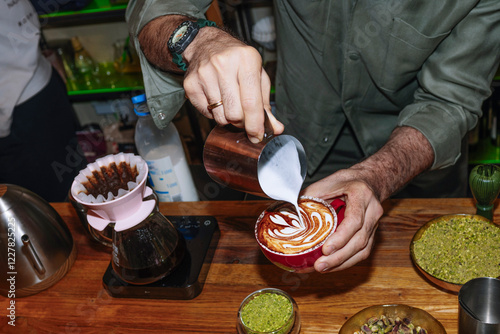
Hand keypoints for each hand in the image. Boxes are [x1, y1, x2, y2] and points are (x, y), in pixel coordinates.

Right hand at [183, 27, 283, 142]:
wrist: (206, 44)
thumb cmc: (237, 61)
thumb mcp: (257, 75)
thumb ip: (265, 104)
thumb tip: (275, 128)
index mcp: (246, 59)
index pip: (251, 102)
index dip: (255, 124)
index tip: (257, 136)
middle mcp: (224, 64)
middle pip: (235, 113)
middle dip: (241, 122)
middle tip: (242, 116)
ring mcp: (204, 74)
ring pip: (220, 116)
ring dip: (227, 117)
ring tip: (229, 104)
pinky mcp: (190, 84)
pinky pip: (206, 113)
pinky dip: (213, 113)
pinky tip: (216, 98)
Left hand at [301, 169, 383, 272]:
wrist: (369, 180)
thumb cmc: (347, 180)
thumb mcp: (328, 181)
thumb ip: (311, 195)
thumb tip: (291, 210)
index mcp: (361, 196)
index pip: (354, 220)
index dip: (341, 238)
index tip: (326, 249)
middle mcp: (372, 212)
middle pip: (360, 240)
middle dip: (339, 257)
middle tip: (320, 266)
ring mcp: (374, 224)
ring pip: (363, 250)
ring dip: (342, 263)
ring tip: (323, 269)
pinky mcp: (372, 234)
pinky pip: (362, 252)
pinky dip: (347, 261)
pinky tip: (332, 266)